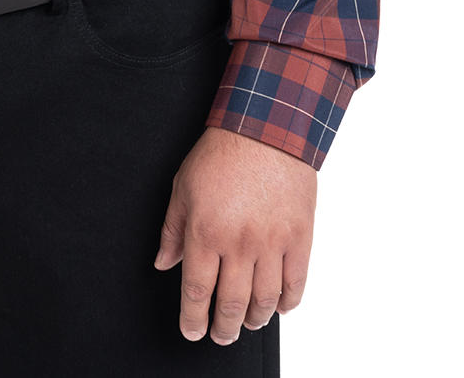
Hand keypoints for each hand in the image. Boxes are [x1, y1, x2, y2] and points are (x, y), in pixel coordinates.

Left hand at [153, 126, 315, 343]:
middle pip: (232, 304)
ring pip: (264, 301)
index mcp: (206, 232)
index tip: (192, 331)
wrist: (265, 128)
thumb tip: (164, 263)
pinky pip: (296, 284)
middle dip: (224, 328)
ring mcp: (273, 243)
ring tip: (247, 323)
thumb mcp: (183, 186)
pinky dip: (287, 303)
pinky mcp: (300, 237)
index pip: (197, 292)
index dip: (193, 319)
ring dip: (254, 320)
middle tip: (220, 335)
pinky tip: (278, 306)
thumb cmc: (221, 154)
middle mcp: (239, 244)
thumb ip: (172, 230)